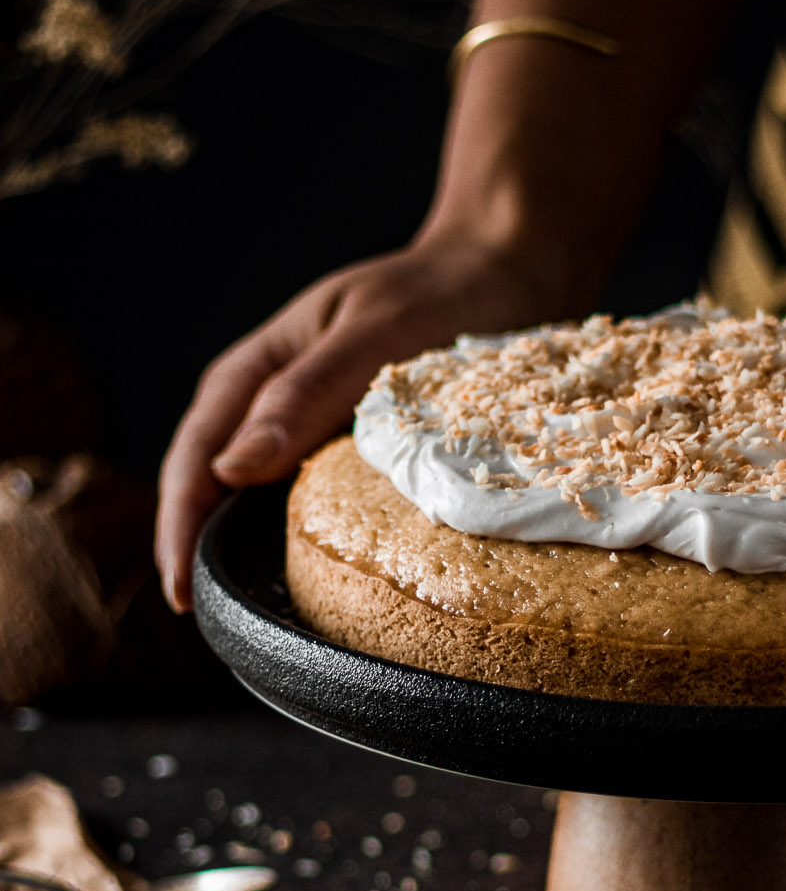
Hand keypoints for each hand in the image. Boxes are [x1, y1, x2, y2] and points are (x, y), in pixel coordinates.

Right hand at [155, 229, 572, 611]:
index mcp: (256, 368)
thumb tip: (231, 468)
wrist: (500, 271)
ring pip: (251, 492)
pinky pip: (304, 492)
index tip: (185, 592)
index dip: (179, 528)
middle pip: (210, 483)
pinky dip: (296, 531)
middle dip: (198, 548)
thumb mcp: (373, 336)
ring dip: (242, 544)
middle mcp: (267, 398)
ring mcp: (303, 422)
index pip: (196, 458)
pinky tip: (313, 574)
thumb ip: (305, 395)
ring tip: (247, 609)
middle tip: (207, 619)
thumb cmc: (438, 291)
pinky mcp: (343, 440)